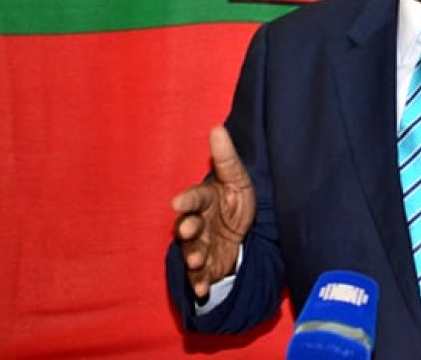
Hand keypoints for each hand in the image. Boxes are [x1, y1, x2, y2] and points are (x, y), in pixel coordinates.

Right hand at [171, 125, 255, 297]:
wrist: (243, 230)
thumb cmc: (235, 200)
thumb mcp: (237, 178)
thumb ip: (227, 158)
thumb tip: (217, 128)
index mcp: (203, 200)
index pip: (194, 198)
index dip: (187, 200)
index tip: (177, 202)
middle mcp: (197, 223)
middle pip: (188, 226)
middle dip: (186, 229)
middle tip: (187, 230)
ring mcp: (200, 245)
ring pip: (191, 251)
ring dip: (192, 257)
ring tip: (197, 261)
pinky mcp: (207, 266)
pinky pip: (200, 276)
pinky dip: (200, 283)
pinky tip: (202, 290)